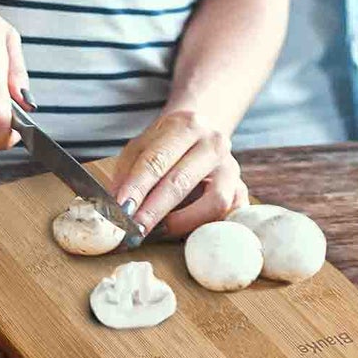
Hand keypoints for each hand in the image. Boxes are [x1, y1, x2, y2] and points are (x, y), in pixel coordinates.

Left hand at [107, 109, 247, 239]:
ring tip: (160, 230)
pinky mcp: (242, 191)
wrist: (202, 133)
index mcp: (186, 125)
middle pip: (181, 181)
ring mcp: (232, 168)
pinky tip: (185, 232)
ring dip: (183, 222)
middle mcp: (213, 143)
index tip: (121, 210)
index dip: (136, 188)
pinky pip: (228, 217)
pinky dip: (206, 228)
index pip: (156, 160)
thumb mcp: (141, 147)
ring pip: (214, 202)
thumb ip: (127, 174)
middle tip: (133, 230)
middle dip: (154, 210)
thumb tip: (114, 207)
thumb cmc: (166, 145)